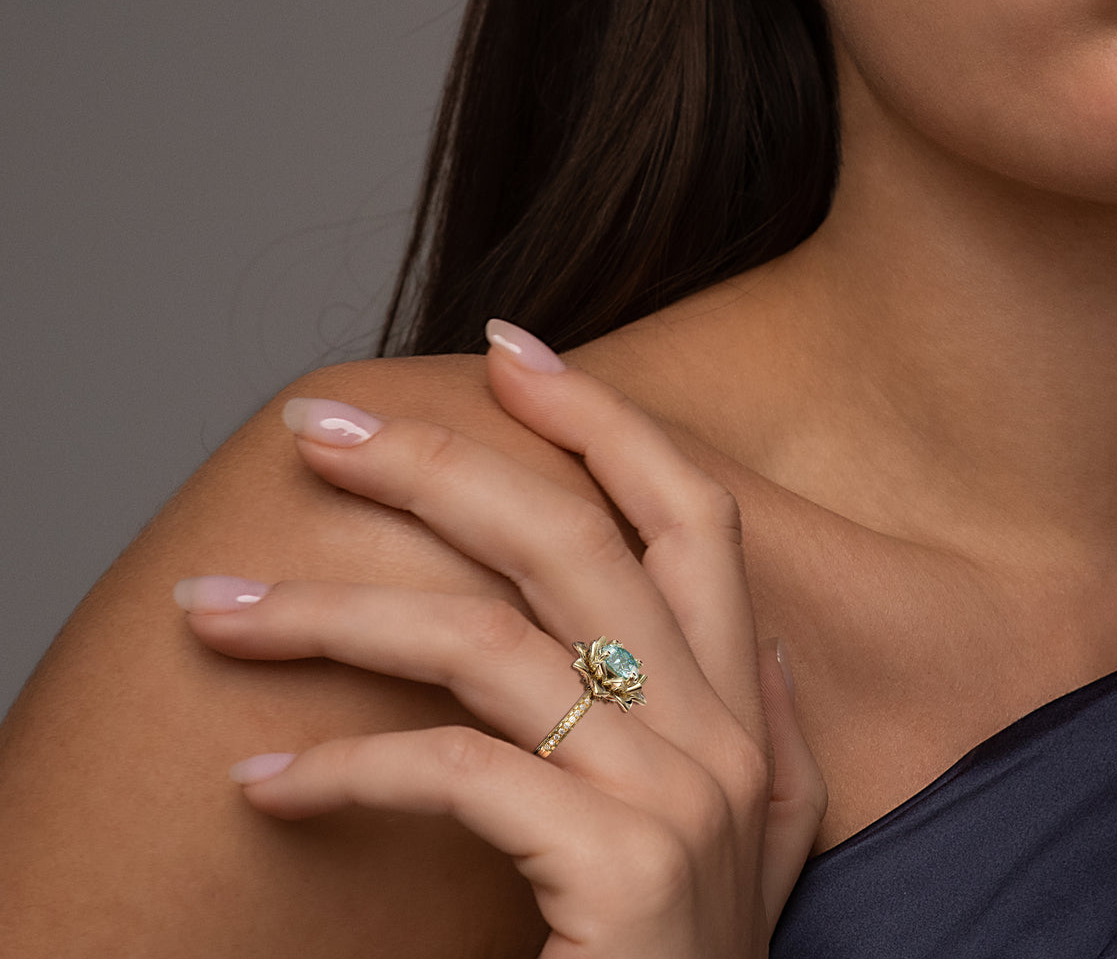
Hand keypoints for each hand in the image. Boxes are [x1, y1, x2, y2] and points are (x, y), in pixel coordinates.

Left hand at [175, 321, 824, 957]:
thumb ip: (766, 734)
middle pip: (565, 541)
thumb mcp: (759, 839)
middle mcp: (717, 731)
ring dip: (333, 615)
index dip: (602, 420)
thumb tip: (756, 643)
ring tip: (218, 614)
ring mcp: (672, 796)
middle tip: (312, 431)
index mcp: (740, 703)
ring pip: (482, 642)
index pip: (687, 511)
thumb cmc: (688, 954)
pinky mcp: (610, 867)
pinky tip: (265, 784)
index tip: (506, 351)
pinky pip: (451, 772)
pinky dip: (342, 770)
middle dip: (434, 466)